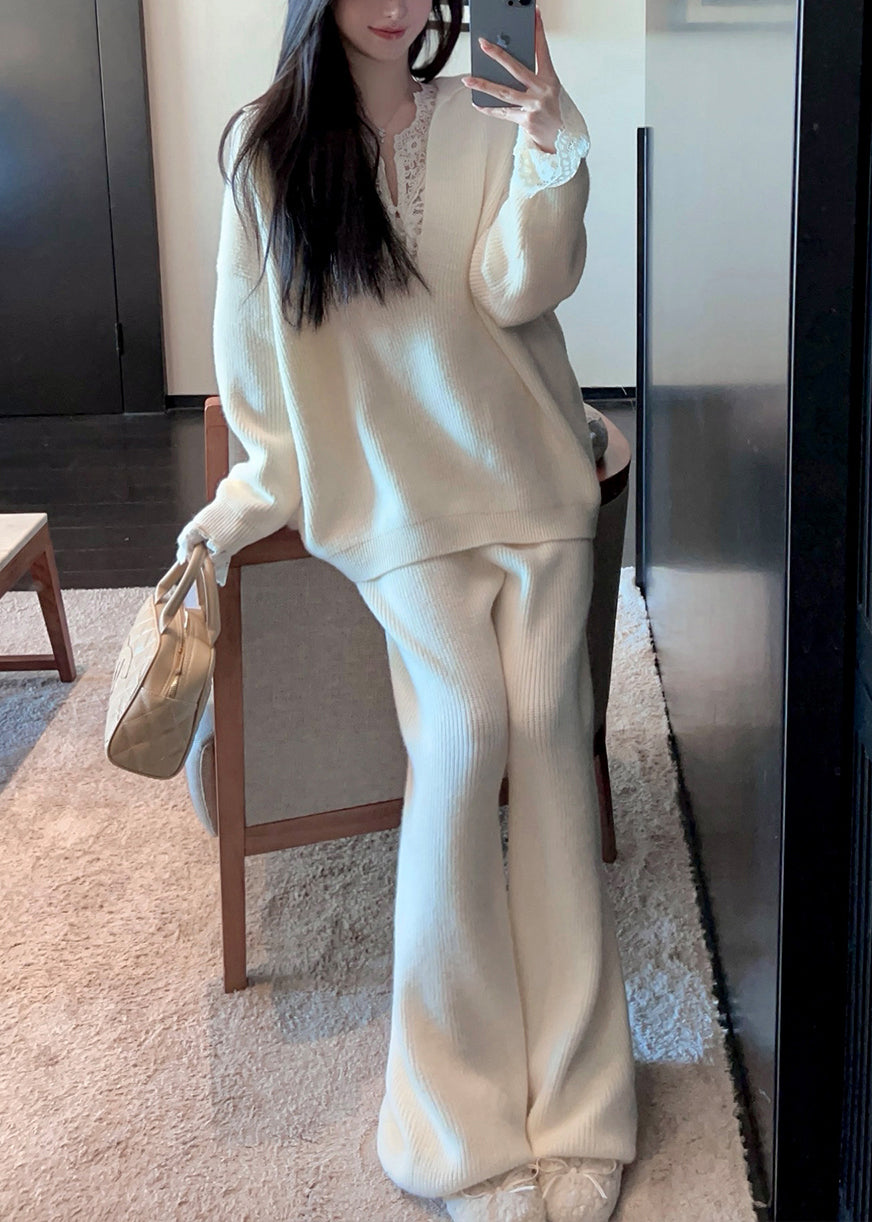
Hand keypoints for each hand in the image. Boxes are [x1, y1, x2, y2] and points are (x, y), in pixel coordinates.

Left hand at [461, 6, 562, 153]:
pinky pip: (503, 113)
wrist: (565, 140)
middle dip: (498, 55)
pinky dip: (489, 109)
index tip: (534, 14)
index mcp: (550, 79)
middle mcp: (543, 91)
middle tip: (483, 44)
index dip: (538, 32)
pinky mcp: (526, 121)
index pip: (543, 51)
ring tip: (467, 79)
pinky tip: (477, 104)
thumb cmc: (555, 112)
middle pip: (516, 69)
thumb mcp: (551, 91)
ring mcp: (534, 106)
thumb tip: (507, 70)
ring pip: (504, 93)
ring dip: (484, 85)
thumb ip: (534, 80)